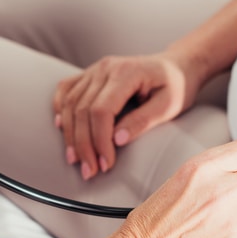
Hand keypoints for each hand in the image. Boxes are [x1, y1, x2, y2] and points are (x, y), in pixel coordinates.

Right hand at [53, 52, 198, 179]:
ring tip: (76, 159)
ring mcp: (94, 69)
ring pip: (70, 103)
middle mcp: (105, 68)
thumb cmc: (175, 86)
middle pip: (82, 109)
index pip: (101, 110)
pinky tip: (62, 129)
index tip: (106, 163)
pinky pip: (66, 90)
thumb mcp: (169, 106)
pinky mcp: (89, 74)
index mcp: (126, 72)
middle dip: (84, 145)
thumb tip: (117, 140)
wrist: (175, 66)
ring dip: (70, 134)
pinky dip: (61, 110)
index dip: (99, 140)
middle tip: (90, 171)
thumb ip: (143, 121)